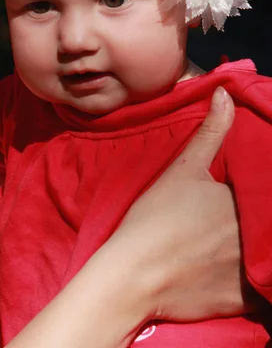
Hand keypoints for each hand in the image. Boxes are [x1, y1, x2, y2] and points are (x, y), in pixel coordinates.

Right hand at [110, 87, 248, 322]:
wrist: (135, 272)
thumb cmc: (155, 216)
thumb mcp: (182, 169)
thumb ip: (210, 133)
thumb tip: (225, 93)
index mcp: (245, 201)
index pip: (258, 194)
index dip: (245, 196)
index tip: (223, 202)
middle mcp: (257, 236)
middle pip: (261, 226)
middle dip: (250, 223)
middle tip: (213, 224)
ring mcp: (253, 272)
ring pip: (261, 257)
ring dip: (249, 252)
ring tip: (216, 250)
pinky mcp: (244, 301)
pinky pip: (257, 292)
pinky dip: (246, 285)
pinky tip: (218, 276)